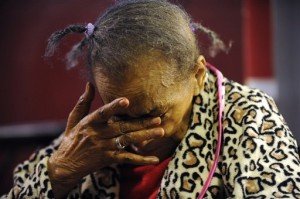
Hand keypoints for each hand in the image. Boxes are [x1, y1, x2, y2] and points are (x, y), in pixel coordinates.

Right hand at [47, 82, 163, 197]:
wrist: (64, 165)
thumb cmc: (71, 139)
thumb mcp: (74, 119)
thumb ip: (84, 102)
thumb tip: (89, 84)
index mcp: (90, 122)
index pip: (103, 113)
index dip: (114, 107)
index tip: (126, 101)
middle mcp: (98, 134)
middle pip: (122, 127)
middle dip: (141, 123)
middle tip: (158, 118)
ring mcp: (104, 148)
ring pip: (127, 141)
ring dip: (145, 136)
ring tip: (161, 132)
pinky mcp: (108, 159)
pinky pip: (127, 158)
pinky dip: (141, 159)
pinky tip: (154, 159)